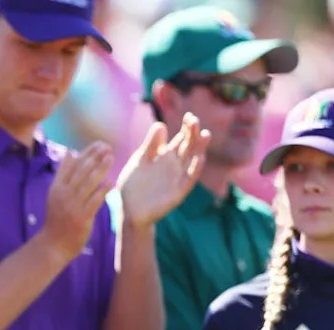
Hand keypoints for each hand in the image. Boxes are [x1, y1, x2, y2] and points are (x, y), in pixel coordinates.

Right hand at [41, 141, 113, 258]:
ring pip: (87, 184)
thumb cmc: (57, 218)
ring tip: (110, 157)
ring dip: (100, 169)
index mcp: (56, 187)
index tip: (98, 144)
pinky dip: (102, 191)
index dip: (86, 153)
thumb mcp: (55, 194)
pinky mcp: (81, 218)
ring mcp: (72, 207)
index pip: (72, 165)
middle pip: (80, 172)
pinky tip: (110, 182)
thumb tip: (70, 152)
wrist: (53, 245)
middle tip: (107, 146)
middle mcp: (63, 195)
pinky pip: (93, 202)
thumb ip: (63, 174)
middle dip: (94, 157)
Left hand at [117, 113, 209, 229]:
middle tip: (194, 120)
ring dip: (199, 148)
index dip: (187, 127)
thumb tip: (161, 124)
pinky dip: (195, 169)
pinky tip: (199, 158)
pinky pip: (189, 179)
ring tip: (205, 134)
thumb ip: (149, 146)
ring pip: (192, 160)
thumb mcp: (139, 161)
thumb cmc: (133, 184)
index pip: (181, 138)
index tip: (189, 116)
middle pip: (188, 146)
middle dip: (193, 134)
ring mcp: (178, 178)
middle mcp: (175, 165)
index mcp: (166, 155)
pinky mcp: (178, 193)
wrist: (128, 210)